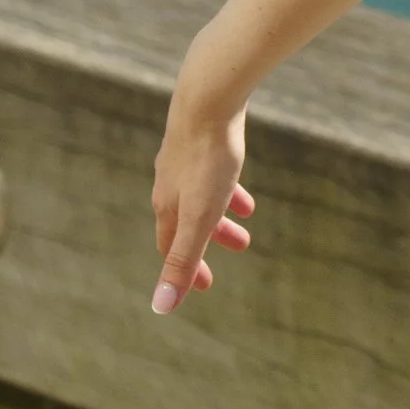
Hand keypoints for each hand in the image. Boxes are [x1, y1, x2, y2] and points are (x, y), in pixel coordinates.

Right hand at [150, 87, 256, 311]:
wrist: (207, 101)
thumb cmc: (206, 161)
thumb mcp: (199, 217)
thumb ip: (183, 261)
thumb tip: (162, 307)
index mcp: (167, 207)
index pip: (171, 248)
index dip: (187, 270)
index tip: (206, 286)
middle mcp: (168, 185)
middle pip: (188, 221)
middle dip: (212, 240)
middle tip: (241, 246)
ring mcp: (181, 160)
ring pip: (200, 195)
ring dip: (223, 211)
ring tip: (247, 218)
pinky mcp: (197, 139)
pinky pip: (210, 169)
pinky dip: (226, 183)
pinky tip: (240, 180)